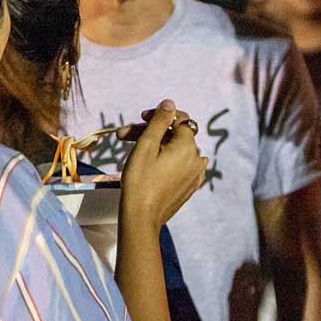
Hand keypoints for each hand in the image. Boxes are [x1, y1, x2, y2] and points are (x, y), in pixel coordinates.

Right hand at [120, 100, 207, 227]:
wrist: (142, 217)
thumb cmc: (140, 180)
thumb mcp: (146, 145)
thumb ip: (159, 121)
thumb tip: (170, 103)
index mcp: (188, 146)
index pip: (178, 119)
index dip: (158, 115)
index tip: (140, 118)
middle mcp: (197, 158)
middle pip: (174, 135)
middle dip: (151, 132)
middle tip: (123, 136)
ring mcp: (195, 174)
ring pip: (176, 150)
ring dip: (156, 146)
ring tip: (133, 152)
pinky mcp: (189, 186)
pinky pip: (180, 165)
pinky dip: (166, 160)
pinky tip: (151, 162)